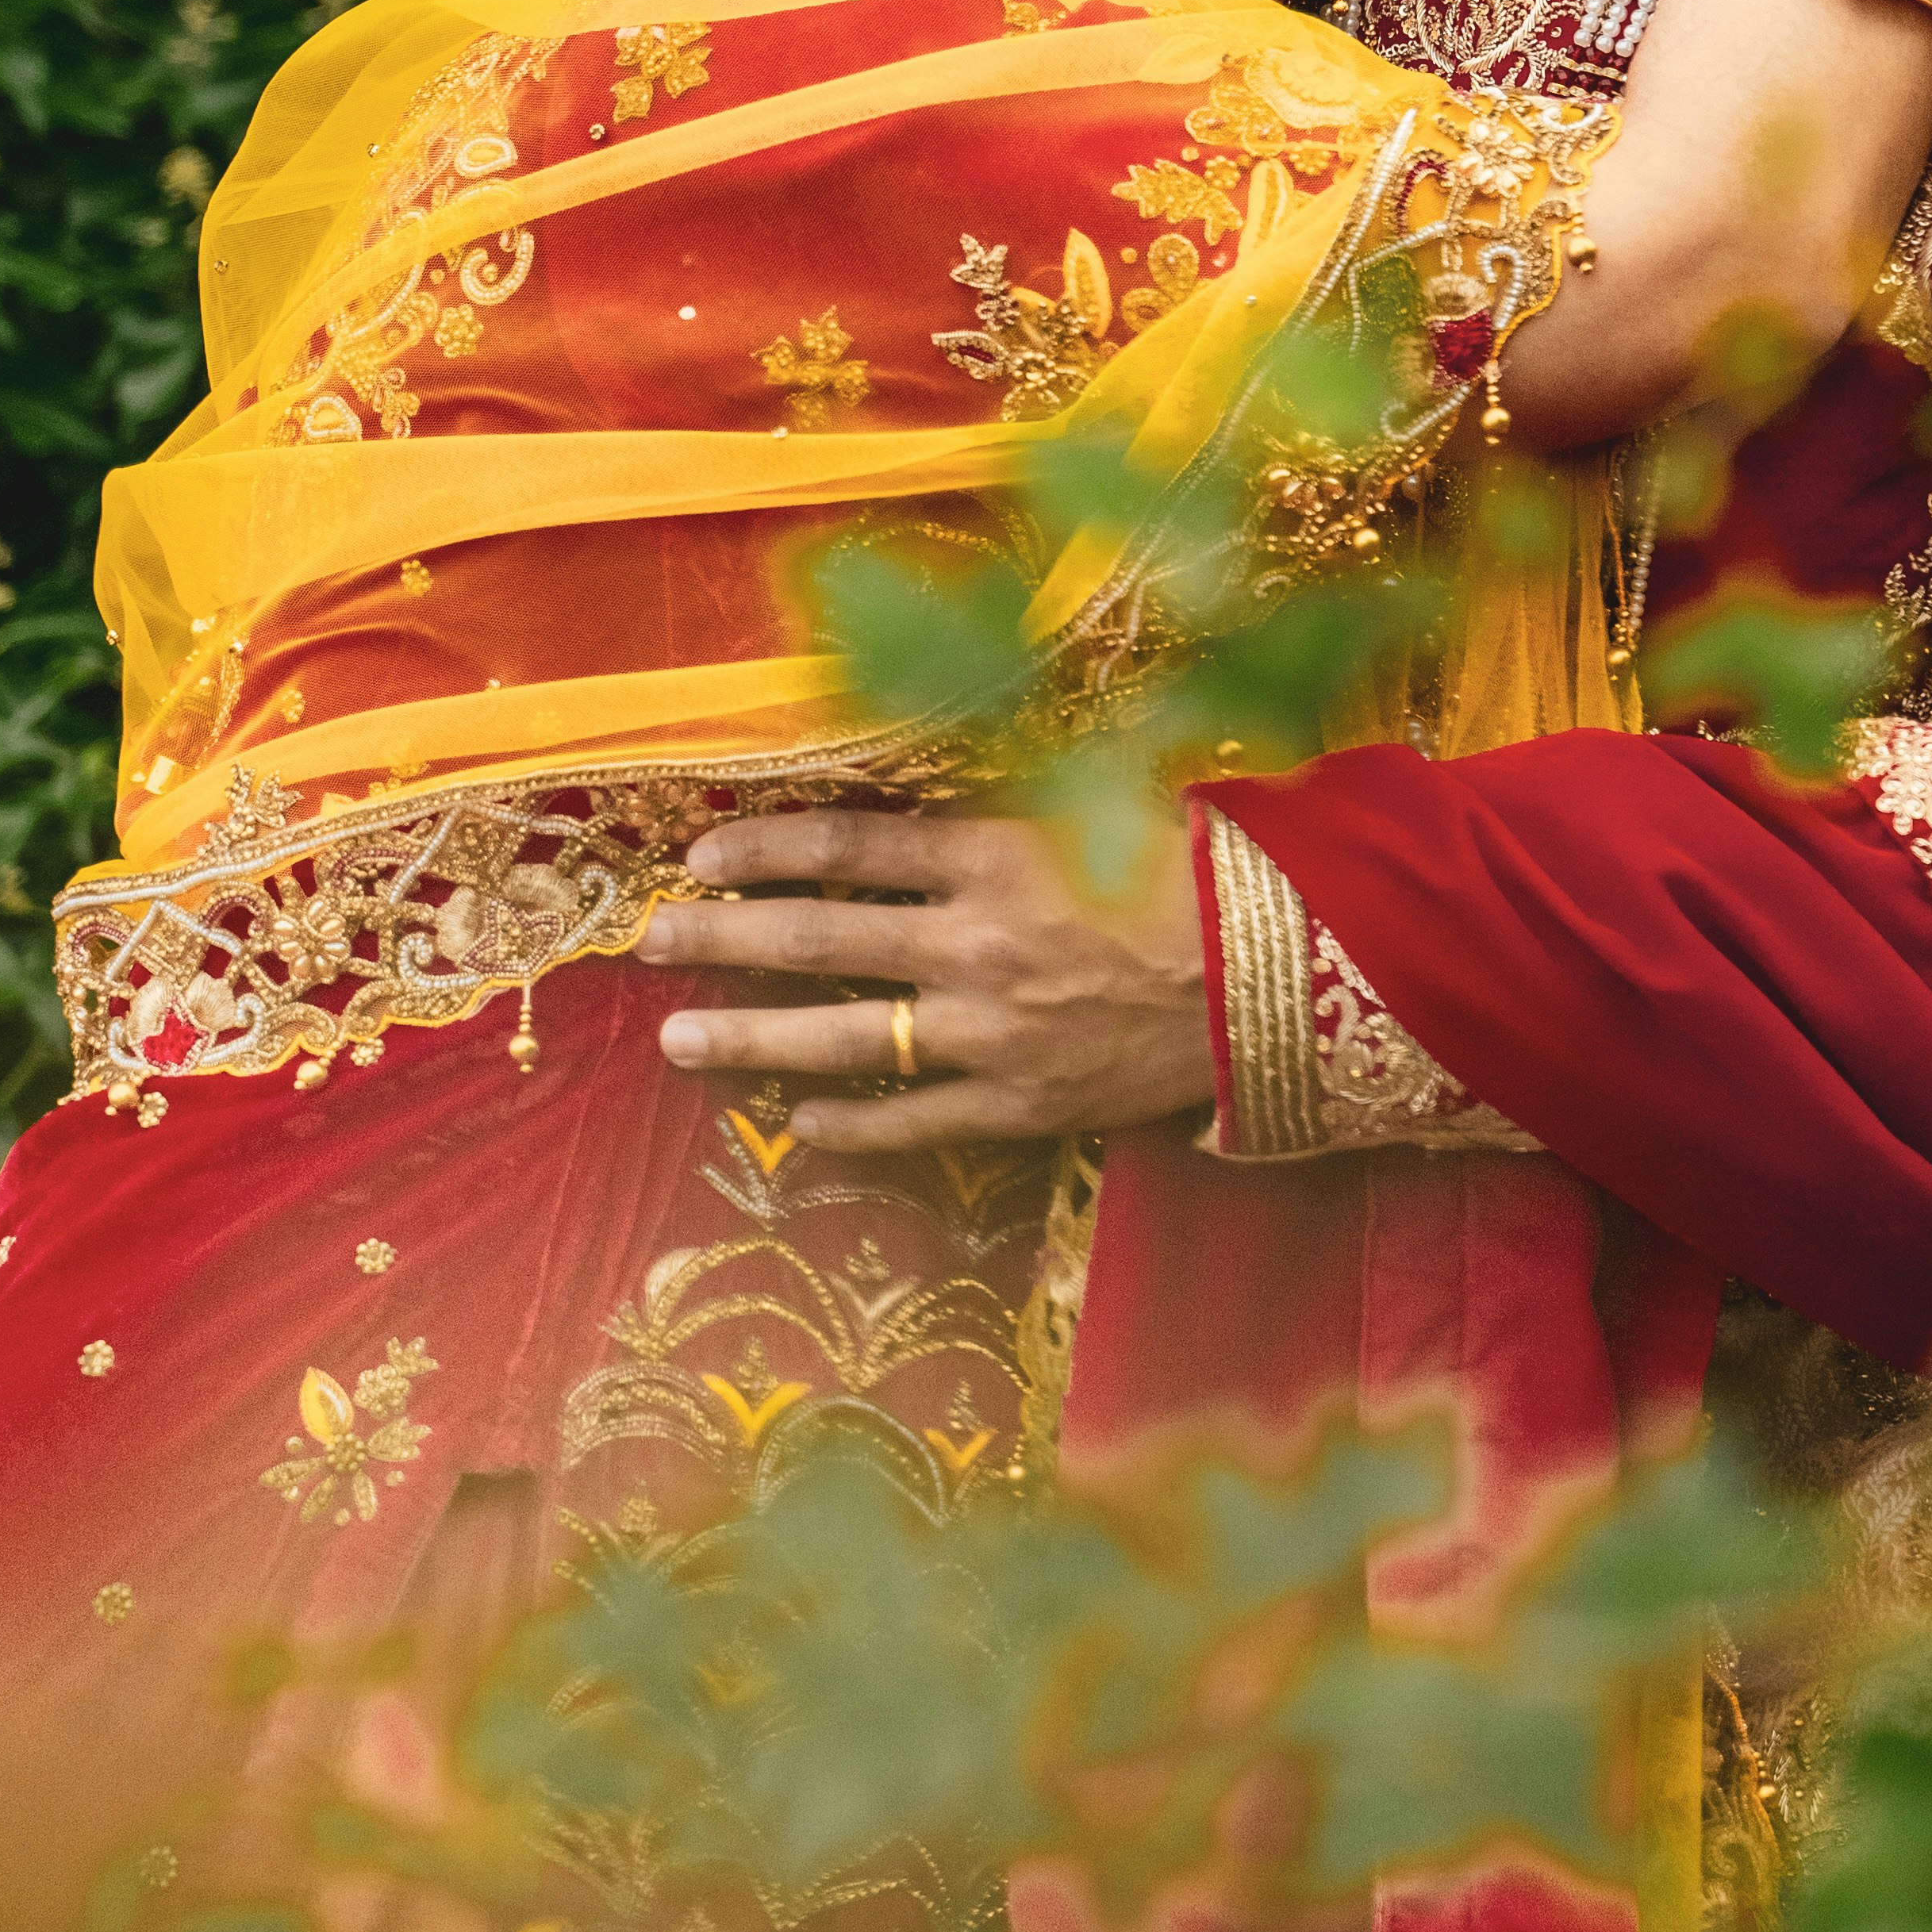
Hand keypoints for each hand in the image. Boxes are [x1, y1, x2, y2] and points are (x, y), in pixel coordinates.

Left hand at [637, 808, 1212, 1149]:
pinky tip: (796, 1126)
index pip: (848, 847)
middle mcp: (974, 944)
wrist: (1280, 981)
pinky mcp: (1020, 1104)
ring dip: (751, 1038)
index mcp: (995, 857)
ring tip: (679, 1039)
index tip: (701, 855)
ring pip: (842, 1038)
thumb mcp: (1103, 808)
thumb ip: (1009, 812)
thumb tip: (926, 806)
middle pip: (819, 940)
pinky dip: (850, 1126)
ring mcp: (990, 1033)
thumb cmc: (1201, 872)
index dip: (766, 849)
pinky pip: (913, 1121)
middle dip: (723, 939)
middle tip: (650, 942)